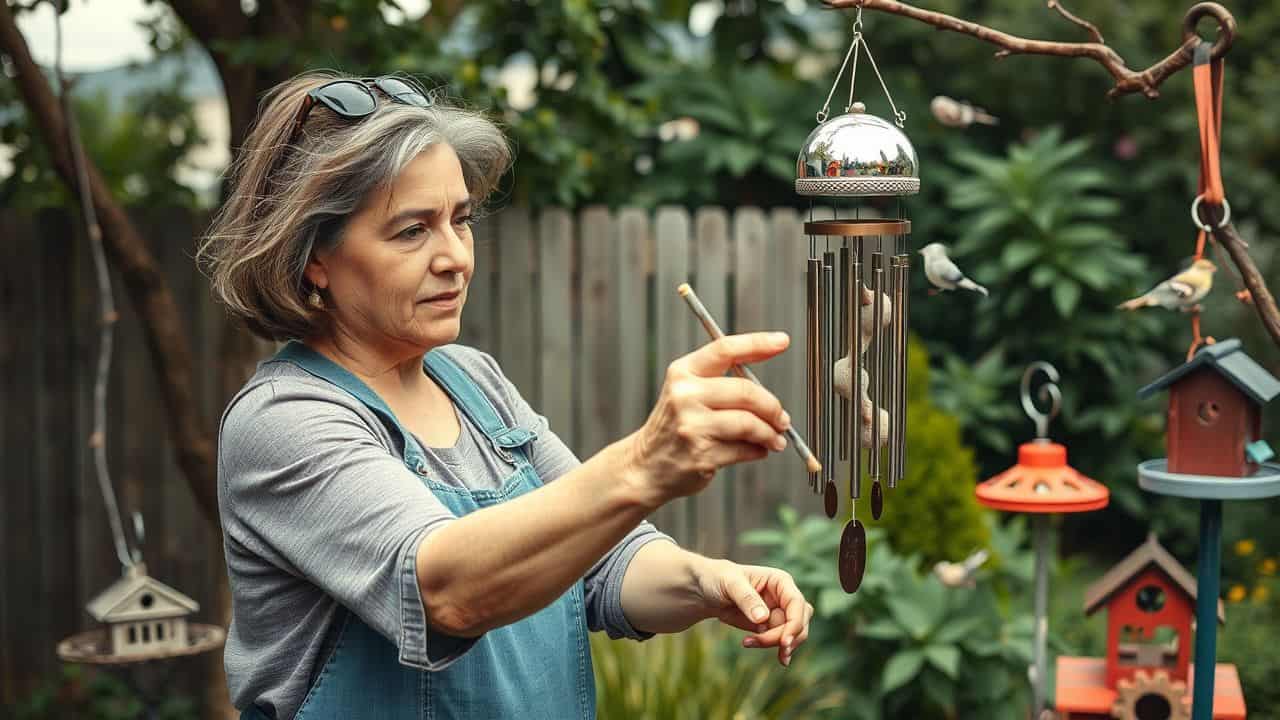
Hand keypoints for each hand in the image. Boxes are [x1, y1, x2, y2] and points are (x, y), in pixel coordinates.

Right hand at [625, 332, 791, 503]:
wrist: (645, 466)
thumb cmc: (675, 426)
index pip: (725, 349)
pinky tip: (757, 450)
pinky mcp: (701, 454)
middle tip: (782, 418)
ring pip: (749, 423)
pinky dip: (758, 451)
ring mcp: (692, 426)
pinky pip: (744, 449)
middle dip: (772, 407)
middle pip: (745, 391)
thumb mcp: (687, 393)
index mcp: (683, 372)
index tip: (782, 341)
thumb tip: (769, 393)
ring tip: (775, 439)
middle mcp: (684, 395)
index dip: (757, 343)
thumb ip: (722, 384)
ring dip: (770, 433)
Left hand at [694, 559, 812, 666]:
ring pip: (791, 634)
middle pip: (798, 622)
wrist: (704, 590)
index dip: (795, 624)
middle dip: (784, 637)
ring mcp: (778, 613)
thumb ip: (747, 598)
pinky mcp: (770, 626)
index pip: (797, 604)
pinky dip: (767, 646)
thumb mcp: (729, 583)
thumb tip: (763, 618)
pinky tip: (748, 643)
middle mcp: (784, 597)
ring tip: (747, 642)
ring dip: (774, 644)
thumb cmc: (717, 578)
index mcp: (780, 581)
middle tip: (758, 642)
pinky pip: (778, 640)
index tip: (784, 642)